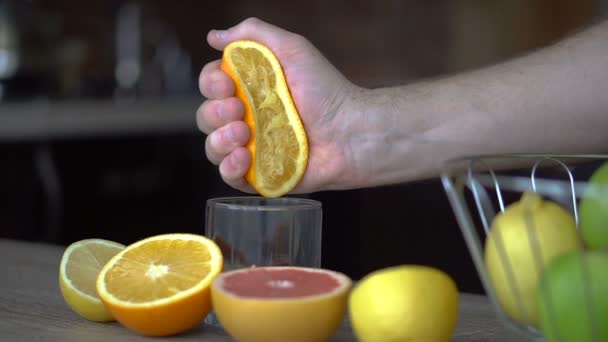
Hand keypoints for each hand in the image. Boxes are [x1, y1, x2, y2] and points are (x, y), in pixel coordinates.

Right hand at [197, 18, 360, 193]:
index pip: (211, 85)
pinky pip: (229, 177)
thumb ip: (253, 34)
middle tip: (239, 110)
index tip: (228, 84)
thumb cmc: (325, 89)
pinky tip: (243, 157)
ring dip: (219, 140)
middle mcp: (247, 119)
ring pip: (213, 148)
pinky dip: (228, 168)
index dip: (211, 84)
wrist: (349, 131)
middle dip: (215, 112)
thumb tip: (214, 36)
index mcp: (250, 90)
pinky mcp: (261, 175)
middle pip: (206, 116)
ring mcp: (252, 148)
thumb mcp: (292, 48)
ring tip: (243, 134)